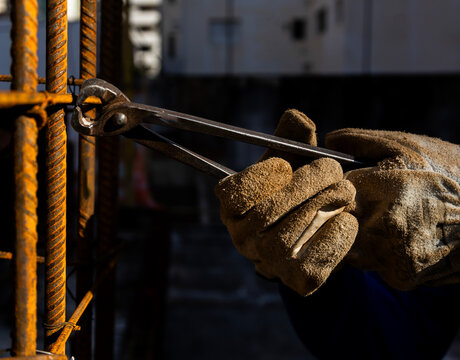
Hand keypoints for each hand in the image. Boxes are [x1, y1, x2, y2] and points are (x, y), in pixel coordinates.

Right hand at [215, 110, 357, 295]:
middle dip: (305, 187)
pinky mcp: (298, 279)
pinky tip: (346, 220)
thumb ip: (291, 139)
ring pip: (289, 237)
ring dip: (322, 209)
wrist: (314, 235)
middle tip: (333, 170)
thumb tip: (297, 116)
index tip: (285, 165)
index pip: (233, 195)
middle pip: (267, 214)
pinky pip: (314, 261)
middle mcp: (243, 238)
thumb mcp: (293, 162)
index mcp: (234, 207)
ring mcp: (269, 262)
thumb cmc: (297, 191)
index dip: (259, 179)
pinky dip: (334, 238)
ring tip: (345, 191)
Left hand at [326, 129, 459, 289]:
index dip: (332, 187)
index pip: (333, 191)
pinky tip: (395, 236)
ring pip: (347, 244)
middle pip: (334, 221)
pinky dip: (373, 250)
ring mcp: (395, 256)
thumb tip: (326, 142)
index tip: (337, 185)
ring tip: (383, 217)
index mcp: (390, 187)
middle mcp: (390, 226)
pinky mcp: (401, 277)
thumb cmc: (448, 171)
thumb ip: (360, 141)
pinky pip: (367, 262)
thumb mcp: (409, 145)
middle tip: (357, 203)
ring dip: (353, 232)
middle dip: (339, 212)